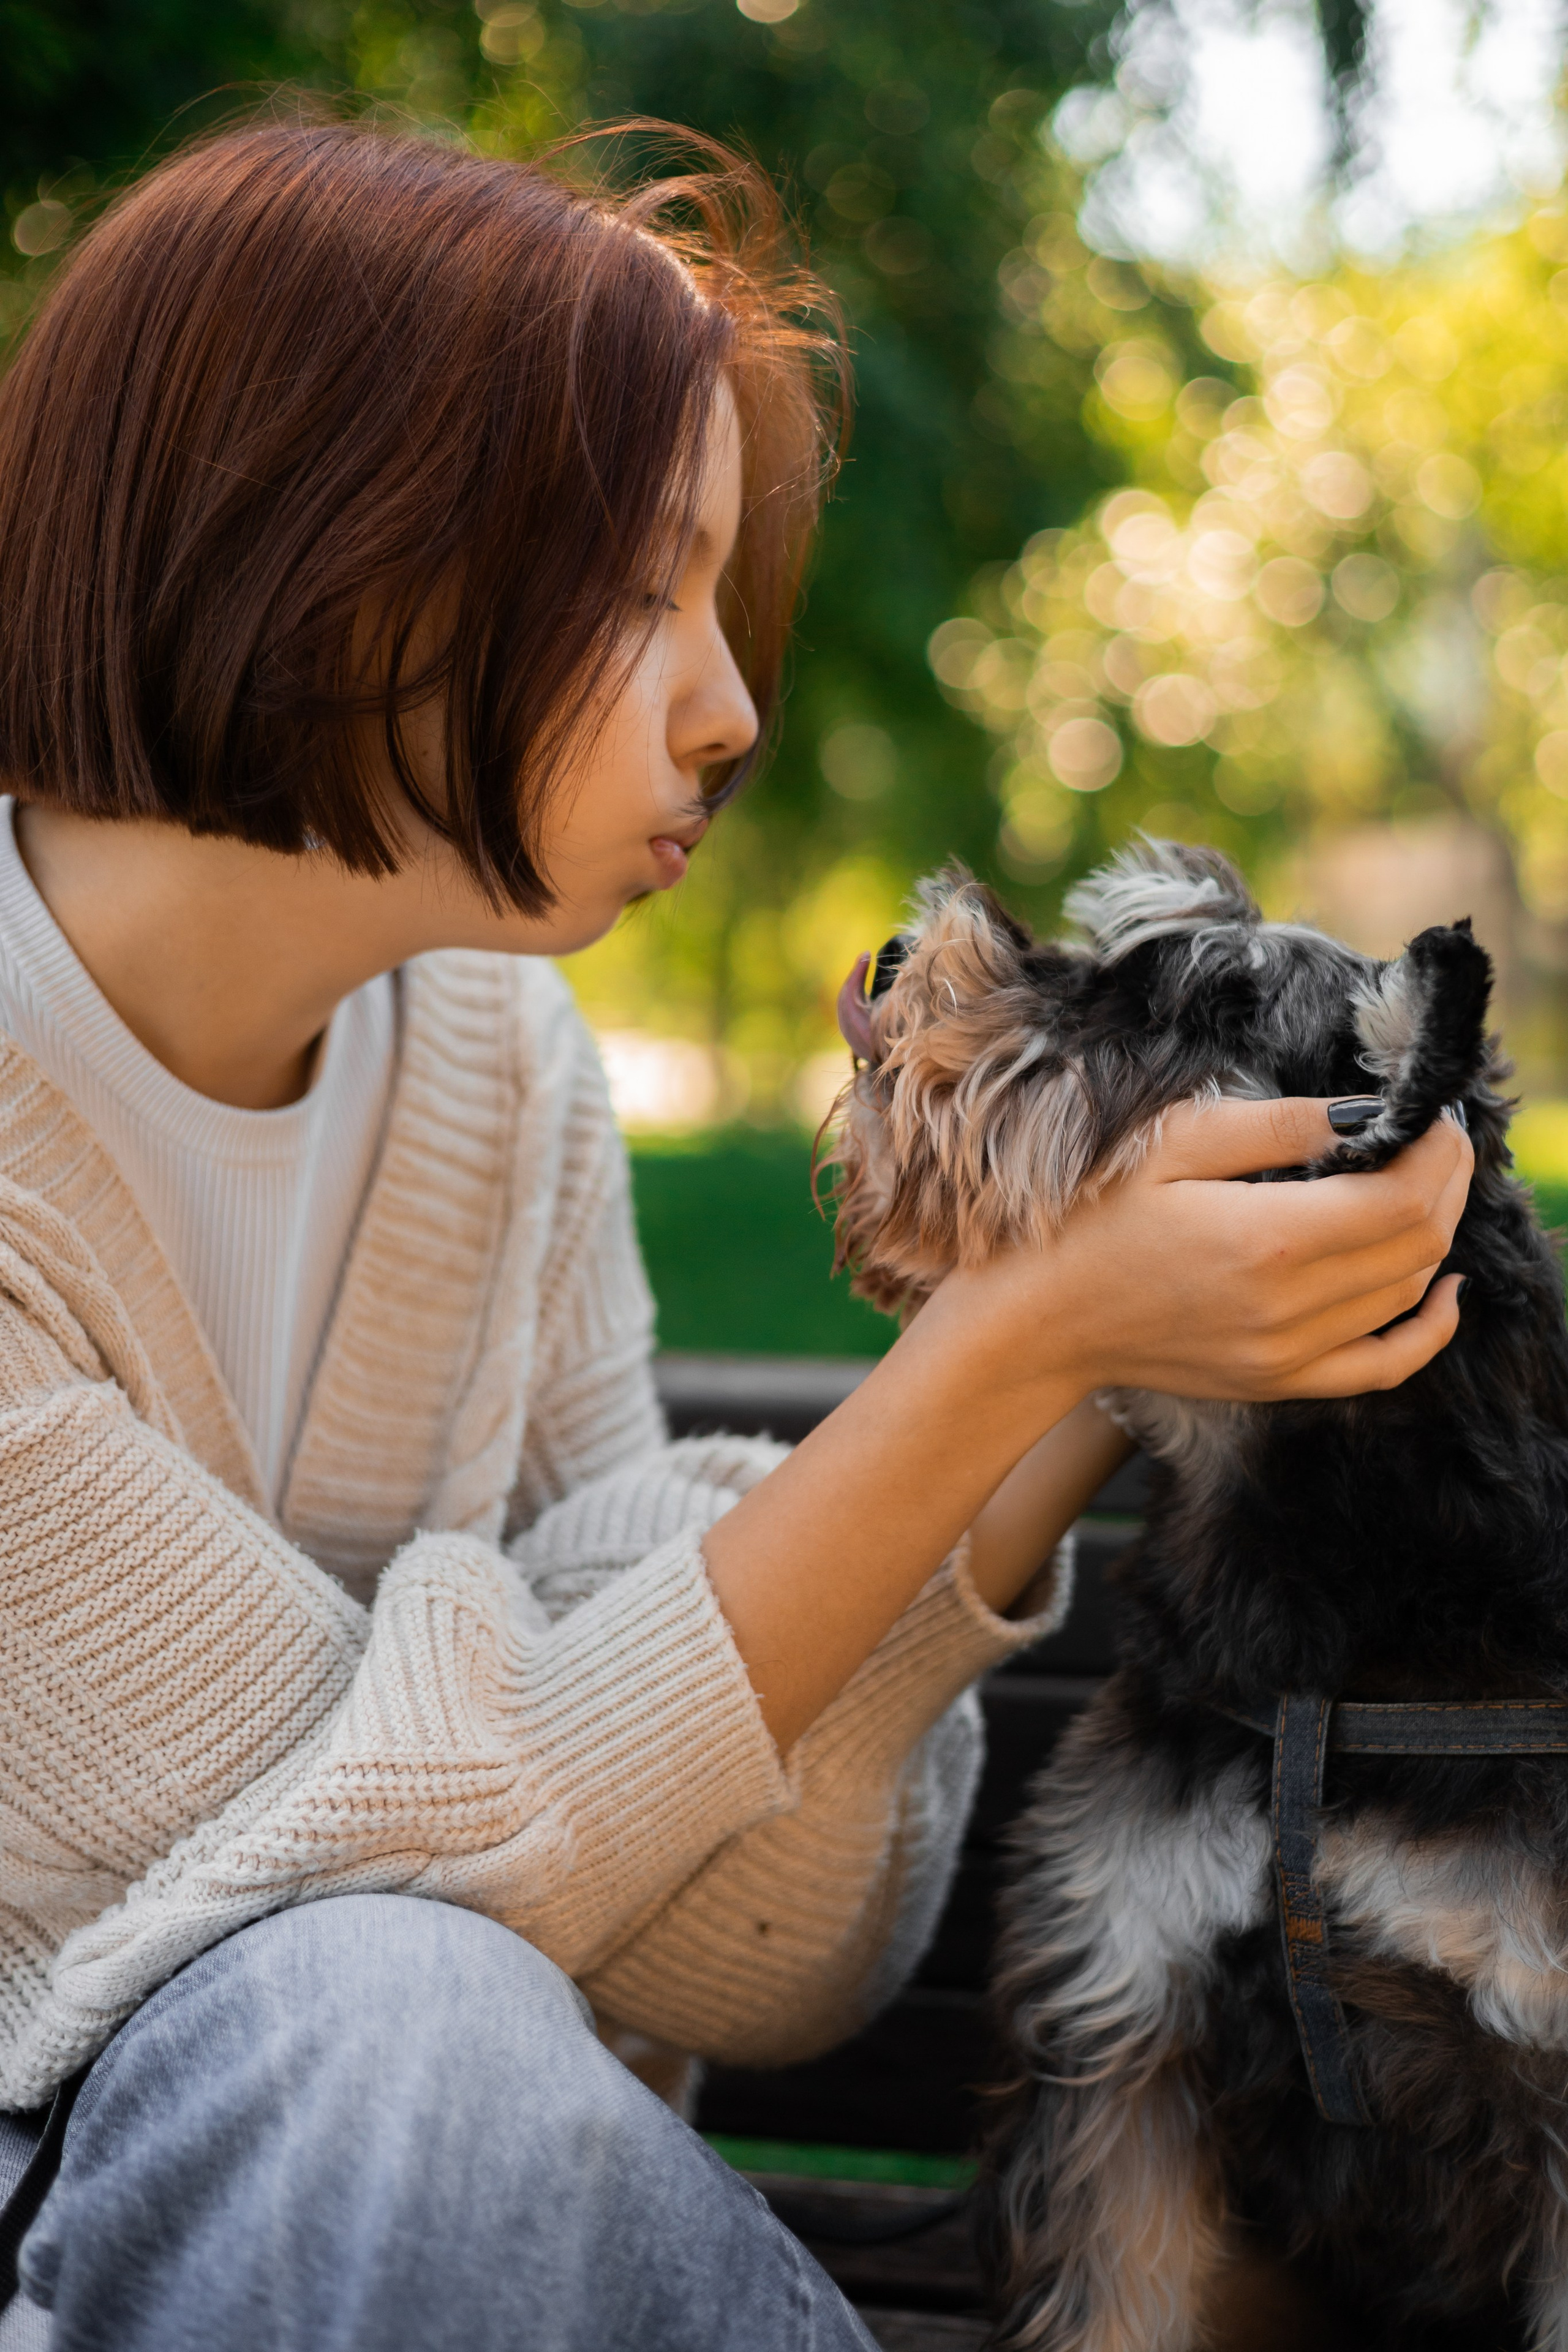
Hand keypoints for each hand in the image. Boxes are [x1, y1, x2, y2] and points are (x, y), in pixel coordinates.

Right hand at [929, 1094, 1472, 1406]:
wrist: (1035, 1320)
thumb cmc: (1090, 1217)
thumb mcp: (1175, 1142)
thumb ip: (1279, 1125)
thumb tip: (1369, 1113)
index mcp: (1267, 1239)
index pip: (1404, 1199)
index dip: (1439, 1151)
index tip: (1437, 1113)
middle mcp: (1289, 1308)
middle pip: (1419, 1245)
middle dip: (1446, 1183)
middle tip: (1438, 1138)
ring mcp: (1286, 1356)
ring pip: (1408, 1295)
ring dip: (1433, 1237)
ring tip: (1423, 1185)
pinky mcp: (1276, 1383)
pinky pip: (1383, 1365)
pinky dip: (1428, 1329)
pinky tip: (1443, 1291)